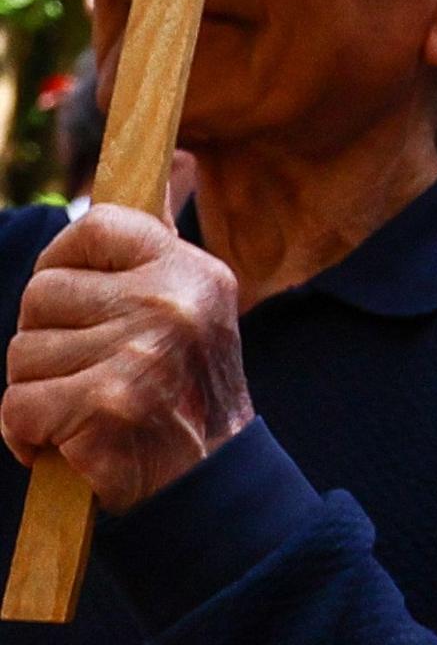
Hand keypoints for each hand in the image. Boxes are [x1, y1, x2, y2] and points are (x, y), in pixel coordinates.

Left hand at [3, 205, 255, 514]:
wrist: (209, 486)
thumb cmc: (182, 395)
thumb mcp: (189, 308)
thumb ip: (155, 250)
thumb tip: (172, 157)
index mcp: (192, 273)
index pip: (97, 226)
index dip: (66, 262)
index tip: (80, 302)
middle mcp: (171, 304)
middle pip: (40, 295)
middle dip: (46, 341)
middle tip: (93, 373)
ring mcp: (140, 354)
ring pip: (21, 354)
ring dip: (37, 392)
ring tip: (87, 411)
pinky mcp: (105, 405)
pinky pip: (16, 406)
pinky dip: (27, 435)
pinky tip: (69, 443)